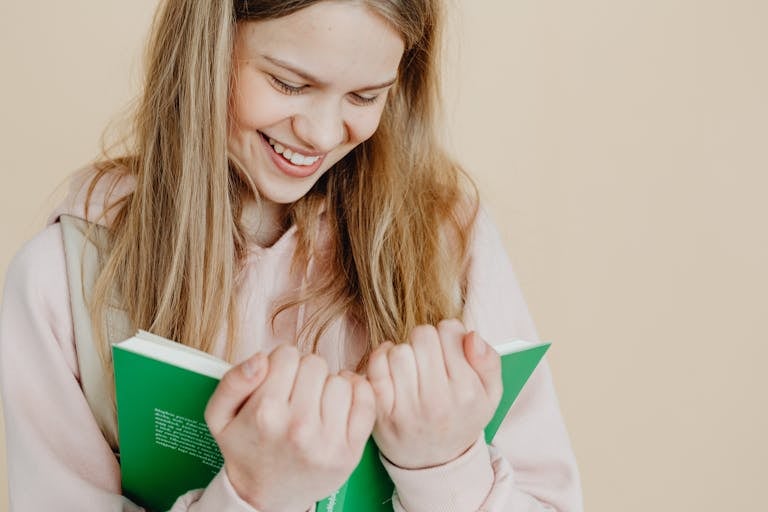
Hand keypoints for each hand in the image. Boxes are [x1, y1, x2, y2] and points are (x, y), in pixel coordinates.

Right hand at [205, 345, 375, 511]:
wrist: (266, 497)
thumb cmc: (246, 449)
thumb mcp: (220, 416)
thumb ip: (233, 381)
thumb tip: (260, 358)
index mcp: (265, 413)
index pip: (287, 354)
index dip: (280, 363)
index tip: (277, 380)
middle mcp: (299, 427)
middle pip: (315, 363)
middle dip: (304, 373)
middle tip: (295, 394)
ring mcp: (328, 440)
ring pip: (340, 380)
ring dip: (328, 386)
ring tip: (314, 403)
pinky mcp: (351, 451)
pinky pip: (366, 400)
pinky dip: (356, 393)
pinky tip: (339, 401)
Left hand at [366, 319, 501, 469]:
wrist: (434, 461)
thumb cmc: (461, 418)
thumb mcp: (490, 394)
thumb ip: (489, 361)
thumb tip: (470, 335)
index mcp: (466, 392)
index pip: (449, 331)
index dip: (449, 333)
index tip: (449, 347)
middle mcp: (436, 401)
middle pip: (422, 336)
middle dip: (426, 339)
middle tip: (429, 355)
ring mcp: (406, 408)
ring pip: (399, 350)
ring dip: (404, 351)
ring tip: (413, 365)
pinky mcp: (381, 411)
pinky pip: (376, 366)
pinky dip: (381, 358)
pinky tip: (393, 366)